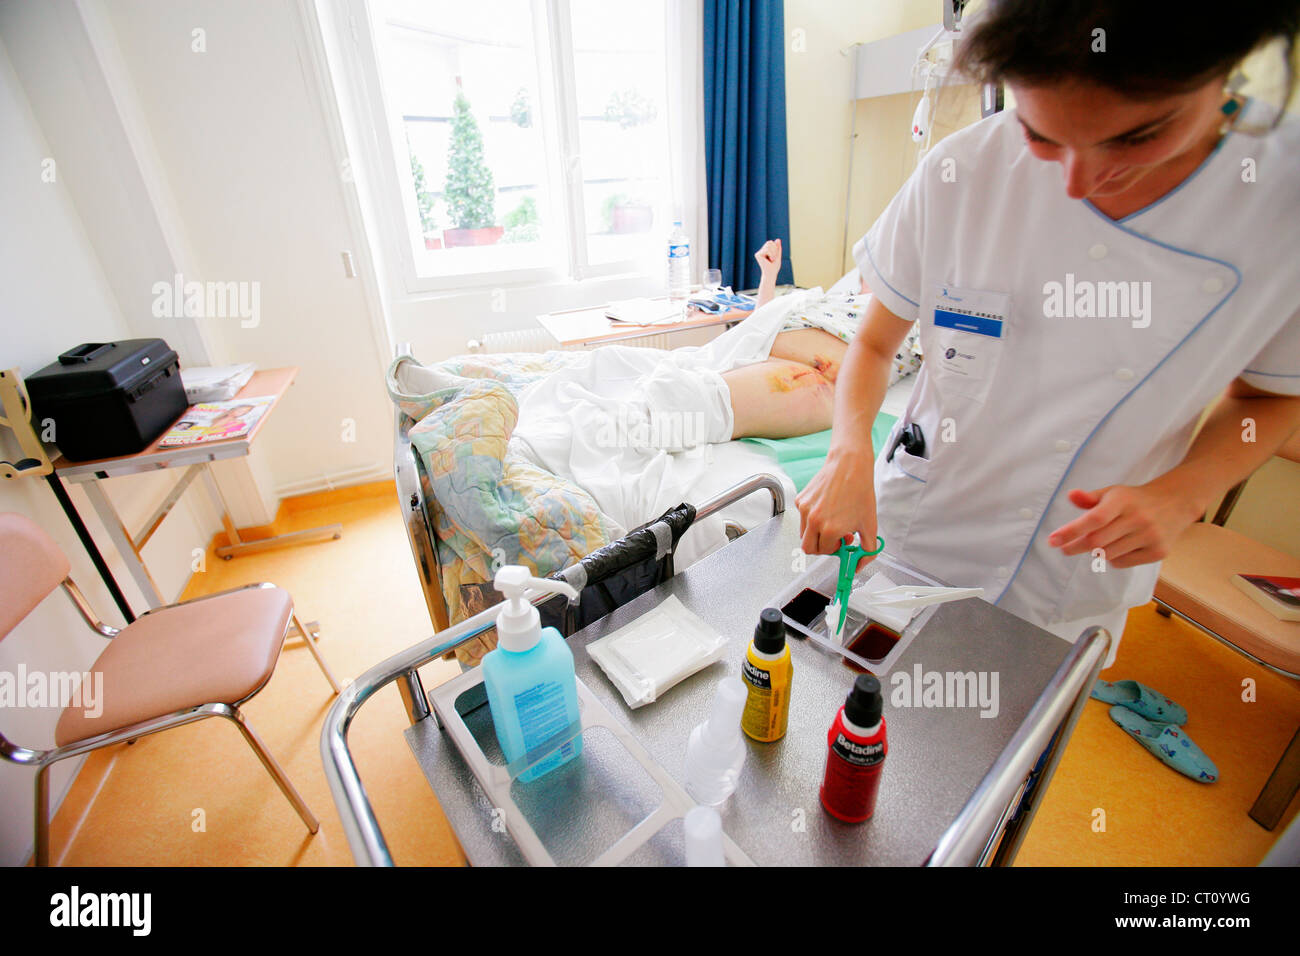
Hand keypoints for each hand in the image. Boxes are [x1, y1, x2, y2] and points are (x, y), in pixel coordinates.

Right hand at [754, 239, 781, 283]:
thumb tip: (778, 239)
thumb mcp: (778, 255)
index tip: (775, 256)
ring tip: (772, 259)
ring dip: (773, 252)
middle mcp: (760, 251)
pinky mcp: (757, 255)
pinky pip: (767, 249)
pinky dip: (771, 254)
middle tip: (774, 258)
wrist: (771, 274)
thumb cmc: (774, 267)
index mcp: (765, 251)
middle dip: (774, 249)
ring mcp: (758, 253)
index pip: (770, 242)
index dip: (775, 247)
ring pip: (768, 245)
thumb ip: (778, 248)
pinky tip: (769, 260)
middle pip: (769, 242)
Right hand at [795, 446, 879, 566]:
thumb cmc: (860, 491)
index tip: (843, 542)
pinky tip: (827, 508)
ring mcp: (805, 510)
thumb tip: (859, 566)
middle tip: (835, 538)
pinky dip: (812, 518)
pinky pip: (803, 518)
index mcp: (830, 529)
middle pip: (808, 548)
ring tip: (833, 521)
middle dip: (822, 547)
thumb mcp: (870, 525)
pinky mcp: (801, 500)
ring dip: (817, 533)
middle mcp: (814, 521)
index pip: (825, 552)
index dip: (836, 549)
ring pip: (804, 534)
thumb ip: (867, 551)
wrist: (850, 465)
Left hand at [1047, 480, 1201, 568]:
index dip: (1071, 531)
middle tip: (1065, 548)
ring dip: (1096, 552)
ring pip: (1108, 554)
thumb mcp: (1112, 493)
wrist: (1175, 503)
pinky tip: (1118, 547)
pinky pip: (1123, 563)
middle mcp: (1138, 518)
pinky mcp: (1158, 551)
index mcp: (1123, 500)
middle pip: (1097, 541)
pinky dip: (1113, 559)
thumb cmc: (1134, 500)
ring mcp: (1150, 536)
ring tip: (1098, 543)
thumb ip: (1090, 498)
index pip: (1094, 518)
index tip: (1052, 540)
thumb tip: (1071, 496)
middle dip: (1075, 546)